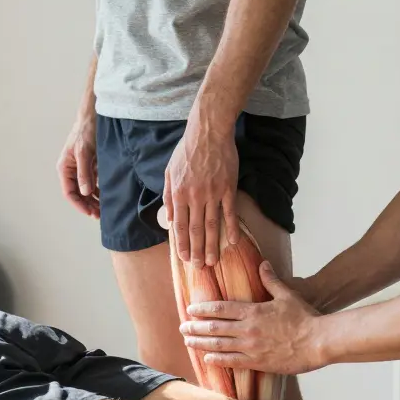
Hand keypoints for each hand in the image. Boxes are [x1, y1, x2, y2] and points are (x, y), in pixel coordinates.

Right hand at [57, 113, 99, 217]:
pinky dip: (99, 191)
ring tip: (104, 210)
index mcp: (65, 168)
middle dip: (88, 205)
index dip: (79, 204)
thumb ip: (84, 172)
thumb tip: (84, 192)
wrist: (94, 117)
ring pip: (86, 190)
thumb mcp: (84, 152)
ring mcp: (82, 169)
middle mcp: (72, 171)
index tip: (90, 212)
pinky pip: (94, 183)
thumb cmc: (85, 132)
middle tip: (100, 215)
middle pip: (78, 194)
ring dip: (94, 200)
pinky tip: (107, 197)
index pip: (69, 193)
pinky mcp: (91, 167)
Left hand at [163, 117, 238, 266]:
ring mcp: (212, 193)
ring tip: (213, 261)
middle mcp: (194, 196)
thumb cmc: (187, 150)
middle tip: (199, 267)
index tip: (184, 258)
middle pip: (195, 230)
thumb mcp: (169, 171)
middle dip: (196, 251)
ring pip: (211, 225)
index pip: (178, 225)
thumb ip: (168, 195)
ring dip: (211, 245)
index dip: (181, 244)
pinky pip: (229, 213)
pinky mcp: (228, 188)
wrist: (208, 132)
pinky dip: (230, 228)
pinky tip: (232, 242)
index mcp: (178, 193)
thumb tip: (168, 218)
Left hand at [179, 261, 325, 374]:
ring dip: (201, 344)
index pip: (221, 309)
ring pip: (219, 345)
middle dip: (195, 328)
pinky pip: (233, 362)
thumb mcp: (286, 295)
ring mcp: (251, 347)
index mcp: (253, 311)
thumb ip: (271, 280)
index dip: (203, 309)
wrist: (318, 341)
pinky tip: (207, 359)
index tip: (190, 310)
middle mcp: (247, 329)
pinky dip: (218, 360)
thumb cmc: (304, 317)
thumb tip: (263, 264)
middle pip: (214, 328)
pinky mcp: (258, 362)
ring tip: (188, 342)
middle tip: (182, 328)